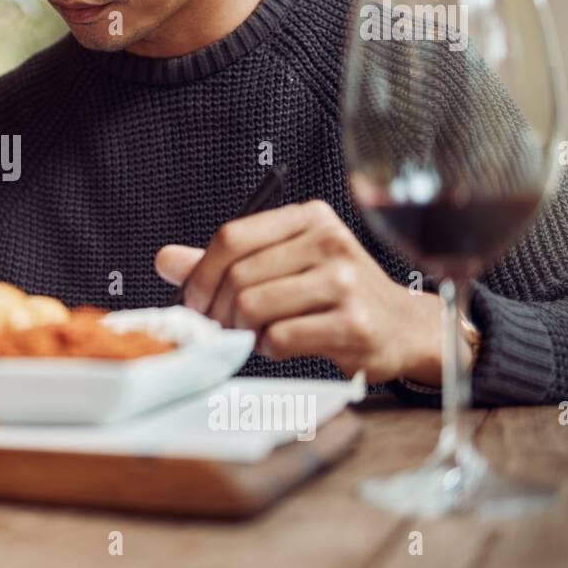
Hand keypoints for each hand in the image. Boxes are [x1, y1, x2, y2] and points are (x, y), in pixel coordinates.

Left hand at [155, 200, 442, 385]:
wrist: (402, 327)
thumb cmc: (334, 292)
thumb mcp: (283, 263)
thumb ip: (224, 260)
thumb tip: (166, 260)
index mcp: (309, 218)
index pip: (232, 236)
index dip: (201, 273)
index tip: (196, 299)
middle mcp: (329, 242)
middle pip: (238, 276)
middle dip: (220, 309)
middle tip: (224, 326)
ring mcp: (344, 283)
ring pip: (254, 306)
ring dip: (244, 330)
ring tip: (258, 333)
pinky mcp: (353, 324)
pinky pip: (281, 338)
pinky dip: (269, 348)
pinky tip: (282, 345)